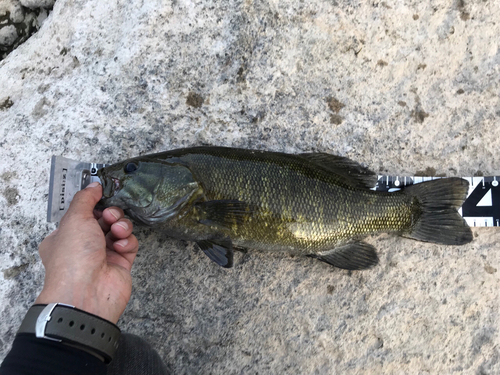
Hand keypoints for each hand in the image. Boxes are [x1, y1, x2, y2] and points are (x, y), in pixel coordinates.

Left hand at [35, 182, 138, 323]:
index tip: (103, 196)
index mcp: (65, 236)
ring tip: (117, 230)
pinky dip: (128, 242)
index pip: (83, 213)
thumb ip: (86, 198)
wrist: (87, 292)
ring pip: (119, 230)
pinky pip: (129, 244)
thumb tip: (94, 185)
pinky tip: (121, 246)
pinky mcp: (121, 263)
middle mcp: (83, 246)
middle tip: (110, 216)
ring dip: (121, 226)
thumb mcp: (74, 219)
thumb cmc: (73, 258)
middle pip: (104, 220)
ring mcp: (103, 255)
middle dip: (110, 214)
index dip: (94, 204)